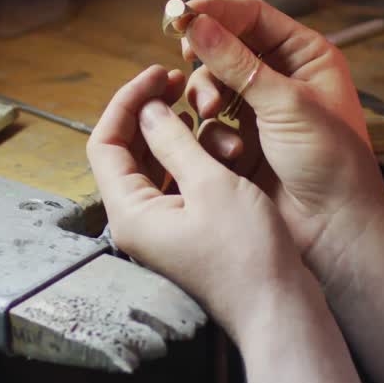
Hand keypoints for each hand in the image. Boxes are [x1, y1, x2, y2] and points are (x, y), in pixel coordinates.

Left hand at [86, 64, 317, 342]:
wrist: (279, 307)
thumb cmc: (248, 255)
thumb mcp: (212, 185)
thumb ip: (174, 142)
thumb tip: (149, 110)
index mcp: (130, 213)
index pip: (105, 143)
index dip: (127, 102)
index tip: (157, 75)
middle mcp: (137, 222)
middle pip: (124, 153)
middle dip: (147, 113)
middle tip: (176, 82)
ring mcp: (160, 229)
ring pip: (152, 166)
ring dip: (171, 133)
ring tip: (199, 108)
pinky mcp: (185, 232)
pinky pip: (175, 183)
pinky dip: (188, 156)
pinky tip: (211, 140)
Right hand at [180, 0, 383, 287]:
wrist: (333, 227)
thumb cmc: (331, 161)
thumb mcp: (285, 102)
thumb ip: (236, 62)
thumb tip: (197, 23)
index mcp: (304, 55)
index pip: (251, 16)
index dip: (215, 12)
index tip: (180, 16)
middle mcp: (280, 78)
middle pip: (224, 49)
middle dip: (206, 62)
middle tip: (187, 63)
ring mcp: (257, 111)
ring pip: (210, 87)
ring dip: (205, 99)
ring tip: (210, 115)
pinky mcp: (239, 143)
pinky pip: (207, 125)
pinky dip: (212, 136)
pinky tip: (230, 154)